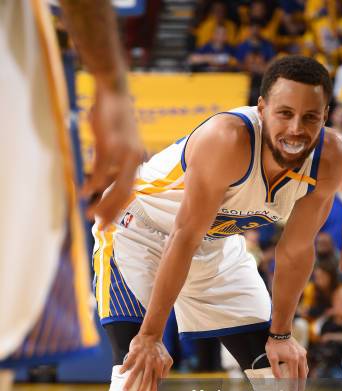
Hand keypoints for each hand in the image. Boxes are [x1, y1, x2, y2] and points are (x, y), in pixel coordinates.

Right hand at [83, 85, 143, 228]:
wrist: (114, 90)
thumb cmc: (113, 116)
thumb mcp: (117, 141)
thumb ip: (113, 162)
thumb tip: (100, 184)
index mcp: (137, 160)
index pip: (129, 191)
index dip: (118, 209)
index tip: (108, 223)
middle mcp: (134, 159)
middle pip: (124, 194)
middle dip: (111, 212)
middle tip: (99, 227)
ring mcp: (123, 153)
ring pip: (114, 186)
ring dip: (101, 203)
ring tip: (88, 214)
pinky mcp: (110, 144)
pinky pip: (101, 170)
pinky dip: (93, 184)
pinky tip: (84, 193)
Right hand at [119, 333, 172, 390]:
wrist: (151, 335)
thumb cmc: (159, 349)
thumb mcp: (167, 359)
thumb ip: (166, 370)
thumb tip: (162, 380)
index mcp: (159, 365)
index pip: (157, 379)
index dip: (154, 388)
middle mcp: (150, 362)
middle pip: (146, 379)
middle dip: (142, 389)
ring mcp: (142, 357)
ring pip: (135, 372)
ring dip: (130, 382)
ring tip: (125, 390)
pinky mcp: (135, 352)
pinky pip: (129, 361)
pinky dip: (125, 367)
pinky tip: (120, 373)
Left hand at [265, 336, 307, 390]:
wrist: (281, 332)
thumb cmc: (274, 345)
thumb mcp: (271, 357)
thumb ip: (275, 370)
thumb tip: (279, 380)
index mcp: (293, 360)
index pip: (294, 377)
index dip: (293, 386)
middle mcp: (300, 358)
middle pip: (303, 375)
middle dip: (301, 385)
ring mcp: (303, 354)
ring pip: (305, 369)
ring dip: (303, 378)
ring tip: (301, 386)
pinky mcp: (303, 352)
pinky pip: (305, 364)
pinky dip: (303, 371)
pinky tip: (301, 374)